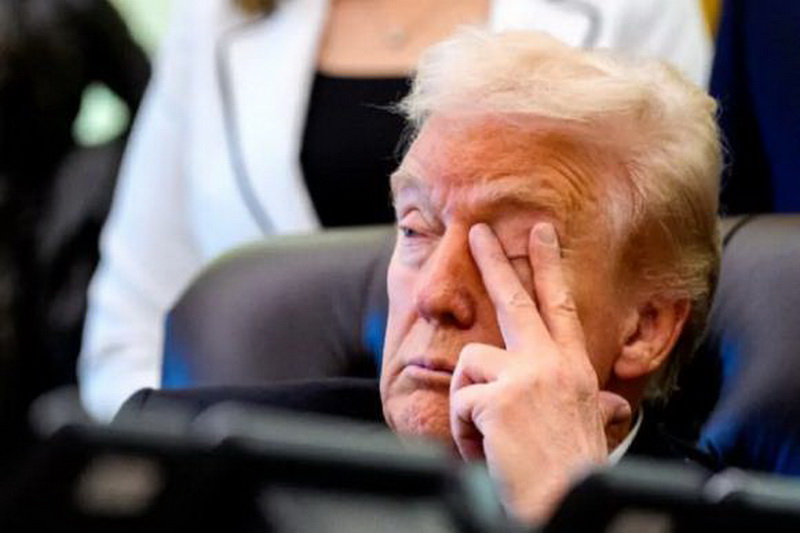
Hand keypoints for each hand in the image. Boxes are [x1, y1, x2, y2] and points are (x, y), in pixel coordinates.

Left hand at [449, 222, 630, 524]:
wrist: (566, 501)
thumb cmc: (573, 471)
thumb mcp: (591, 429)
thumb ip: (598, 408)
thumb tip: (617, 408)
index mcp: (574, 369)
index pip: (560, 306)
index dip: (549, 267)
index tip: (541, 234)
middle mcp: (553, 365)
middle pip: (517, 299)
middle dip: (495, 260)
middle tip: (476, 231)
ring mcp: (526, 377)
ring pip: (469, 364)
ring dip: (468, 405)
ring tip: (491, 437)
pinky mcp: (498, 399)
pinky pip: (459, 405)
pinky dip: (464, 434)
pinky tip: (487, 451)